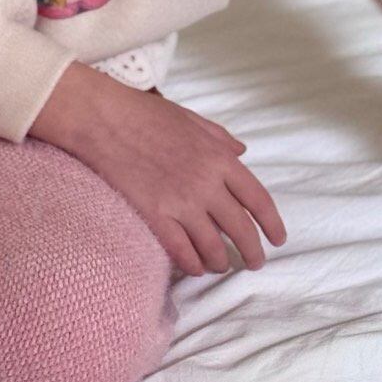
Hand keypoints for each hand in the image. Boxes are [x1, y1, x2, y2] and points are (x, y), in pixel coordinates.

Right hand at [29, 62, 286, 275]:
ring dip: (220, 262)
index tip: (278, 239)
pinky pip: (182, 252)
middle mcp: (206, 184)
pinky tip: (194, 267)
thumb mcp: (192, 118)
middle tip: (254, 263)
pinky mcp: (155, 217)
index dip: (272, 224)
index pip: (258, 200)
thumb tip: (243, 151)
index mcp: (219, 158)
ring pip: (213, 247)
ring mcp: (180, 203)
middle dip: (252, 252)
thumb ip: (221, 137)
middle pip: (241, 230)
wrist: (103, 120)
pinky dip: (192, 265)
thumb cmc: (145, 114)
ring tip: (220, 265)